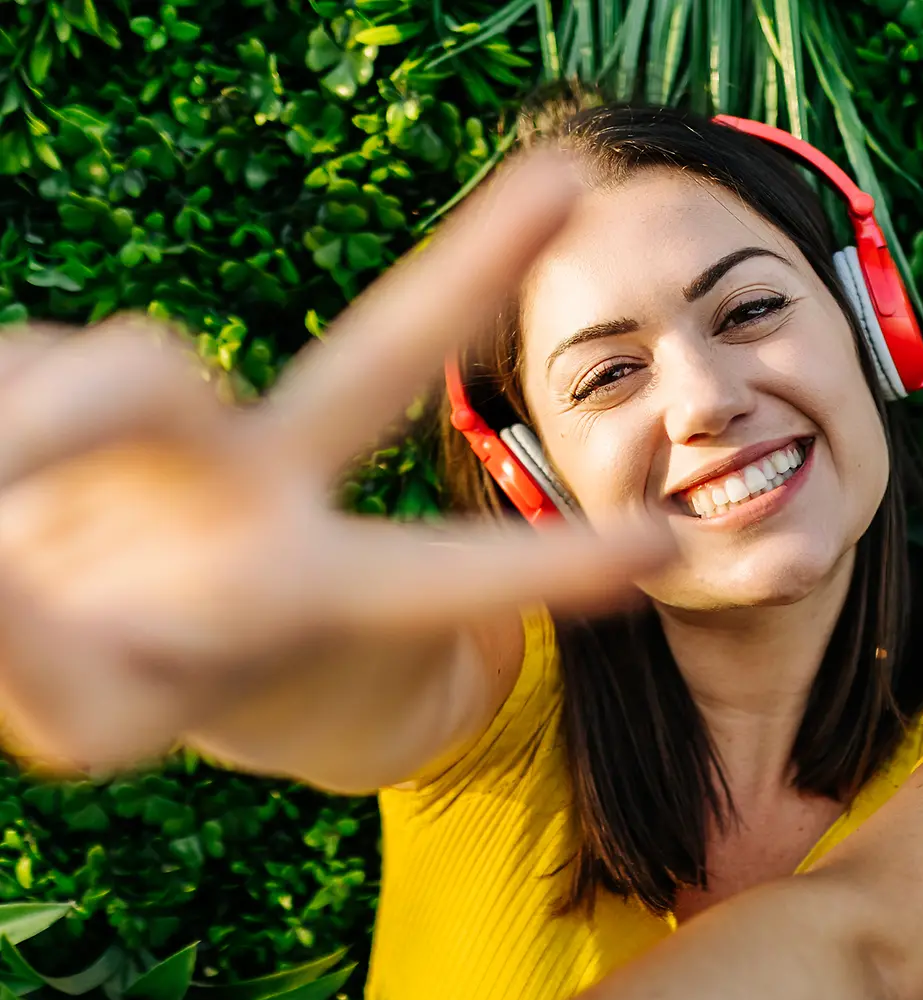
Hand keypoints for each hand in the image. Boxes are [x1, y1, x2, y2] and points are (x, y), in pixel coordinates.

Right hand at [0, 152, 670, 774]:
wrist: (48, 622)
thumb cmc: (109, 675)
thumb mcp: (89, 708)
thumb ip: (52, 657)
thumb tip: (7, 525)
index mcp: (306, 585)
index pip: (439, 574)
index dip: (544, 570)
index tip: (662, 549)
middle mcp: (261, 487)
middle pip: (374, 364)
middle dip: (469, 271)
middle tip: (579, 172)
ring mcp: (179, 431)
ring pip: (108, 379)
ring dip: (30, 447)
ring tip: (9, 547)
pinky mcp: (67, 371)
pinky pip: (9, 378)